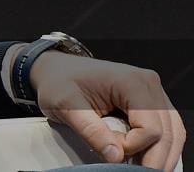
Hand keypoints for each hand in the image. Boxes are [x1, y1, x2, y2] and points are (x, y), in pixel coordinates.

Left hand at [30, 51, 185, 170]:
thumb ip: (90, 131)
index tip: (109, 148)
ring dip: (161, 155)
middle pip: (168, 133)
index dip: (132, 147)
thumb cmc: (60, 81)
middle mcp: (149, 85)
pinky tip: (147, 158)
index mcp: (131, 82)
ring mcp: (153, 93)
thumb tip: (115, 156)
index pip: (150, 128)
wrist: (58, 69)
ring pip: (173, 132)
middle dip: (154, 158)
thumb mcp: (65, 105)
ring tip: (142, 168)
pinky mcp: (152, 102)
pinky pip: (167, 128)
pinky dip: (160, 146)